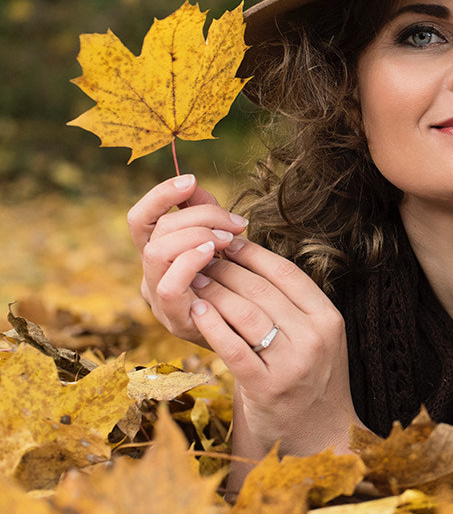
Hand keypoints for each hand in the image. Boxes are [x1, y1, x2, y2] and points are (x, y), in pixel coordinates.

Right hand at [129, 173, 249, 347]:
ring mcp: (159, 298)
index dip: (160, 195)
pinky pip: (169, 285)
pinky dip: (191, 262)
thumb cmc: (235, 284)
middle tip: (234, 224)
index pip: (140, 218)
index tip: (191, 181)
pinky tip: (214, 255)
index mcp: (158, 253)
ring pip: (156, 252)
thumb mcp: (219, 243)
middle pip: (158, 230)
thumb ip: (205, 214)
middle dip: (200, 216)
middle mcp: (151, 274)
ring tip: (226, 239)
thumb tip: (193, 185)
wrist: (252, 332)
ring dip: (195, 236)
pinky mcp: (175, 318)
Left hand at [130, 174, 362, 465]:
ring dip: (216, 293)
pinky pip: (234, 349)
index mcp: (328, 318)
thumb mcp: (315, 337)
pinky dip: (212, 326)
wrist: (318, 434)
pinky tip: (196, 312)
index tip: (229, 241)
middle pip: (263, 291)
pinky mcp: (268, 387)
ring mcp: (293, 363)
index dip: (255, 254)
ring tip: (195, 280)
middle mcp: (315, 338)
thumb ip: (291, 305)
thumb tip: (250, 261)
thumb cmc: (308, 378)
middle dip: (227, 270)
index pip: (287, 274)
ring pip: (246, 315)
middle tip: (201, 257)